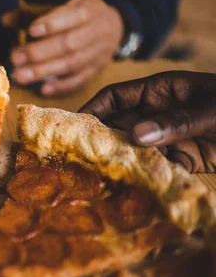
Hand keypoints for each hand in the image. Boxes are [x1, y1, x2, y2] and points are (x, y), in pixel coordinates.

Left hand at [9, 0, 123, 95]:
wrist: (113, 26)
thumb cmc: (79, 15)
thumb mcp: (63, 4)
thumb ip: (33, 12)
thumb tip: (5, 20)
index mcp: (90, 9)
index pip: (74, 15)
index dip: (53, 23)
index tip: (31, 30)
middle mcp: (98, 31)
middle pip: (69, 44)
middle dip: (40, 52)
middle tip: (15, 58)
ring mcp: (100, 52)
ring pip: (72, 64)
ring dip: (44, 71)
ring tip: (20, 76)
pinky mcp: (97, 70)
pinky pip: (80, 81)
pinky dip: (61, 86)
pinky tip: (43, 90)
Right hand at [79, 71, 215, 172]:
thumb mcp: (211, 111)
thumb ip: (176, 122)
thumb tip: (136, 136)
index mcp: (161, 91)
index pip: (116, 97)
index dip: (94, 109)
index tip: (74, 127)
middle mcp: (160, 113)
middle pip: (121, 126)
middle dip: (104, 141)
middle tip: (84, 159)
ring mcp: (172, 137)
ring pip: (137, 150)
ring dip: (125, 162)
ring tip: (106, 176)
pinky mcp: (187, 159)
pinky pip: (161, 169)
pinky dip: (150, 177)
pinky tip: (138, 186)